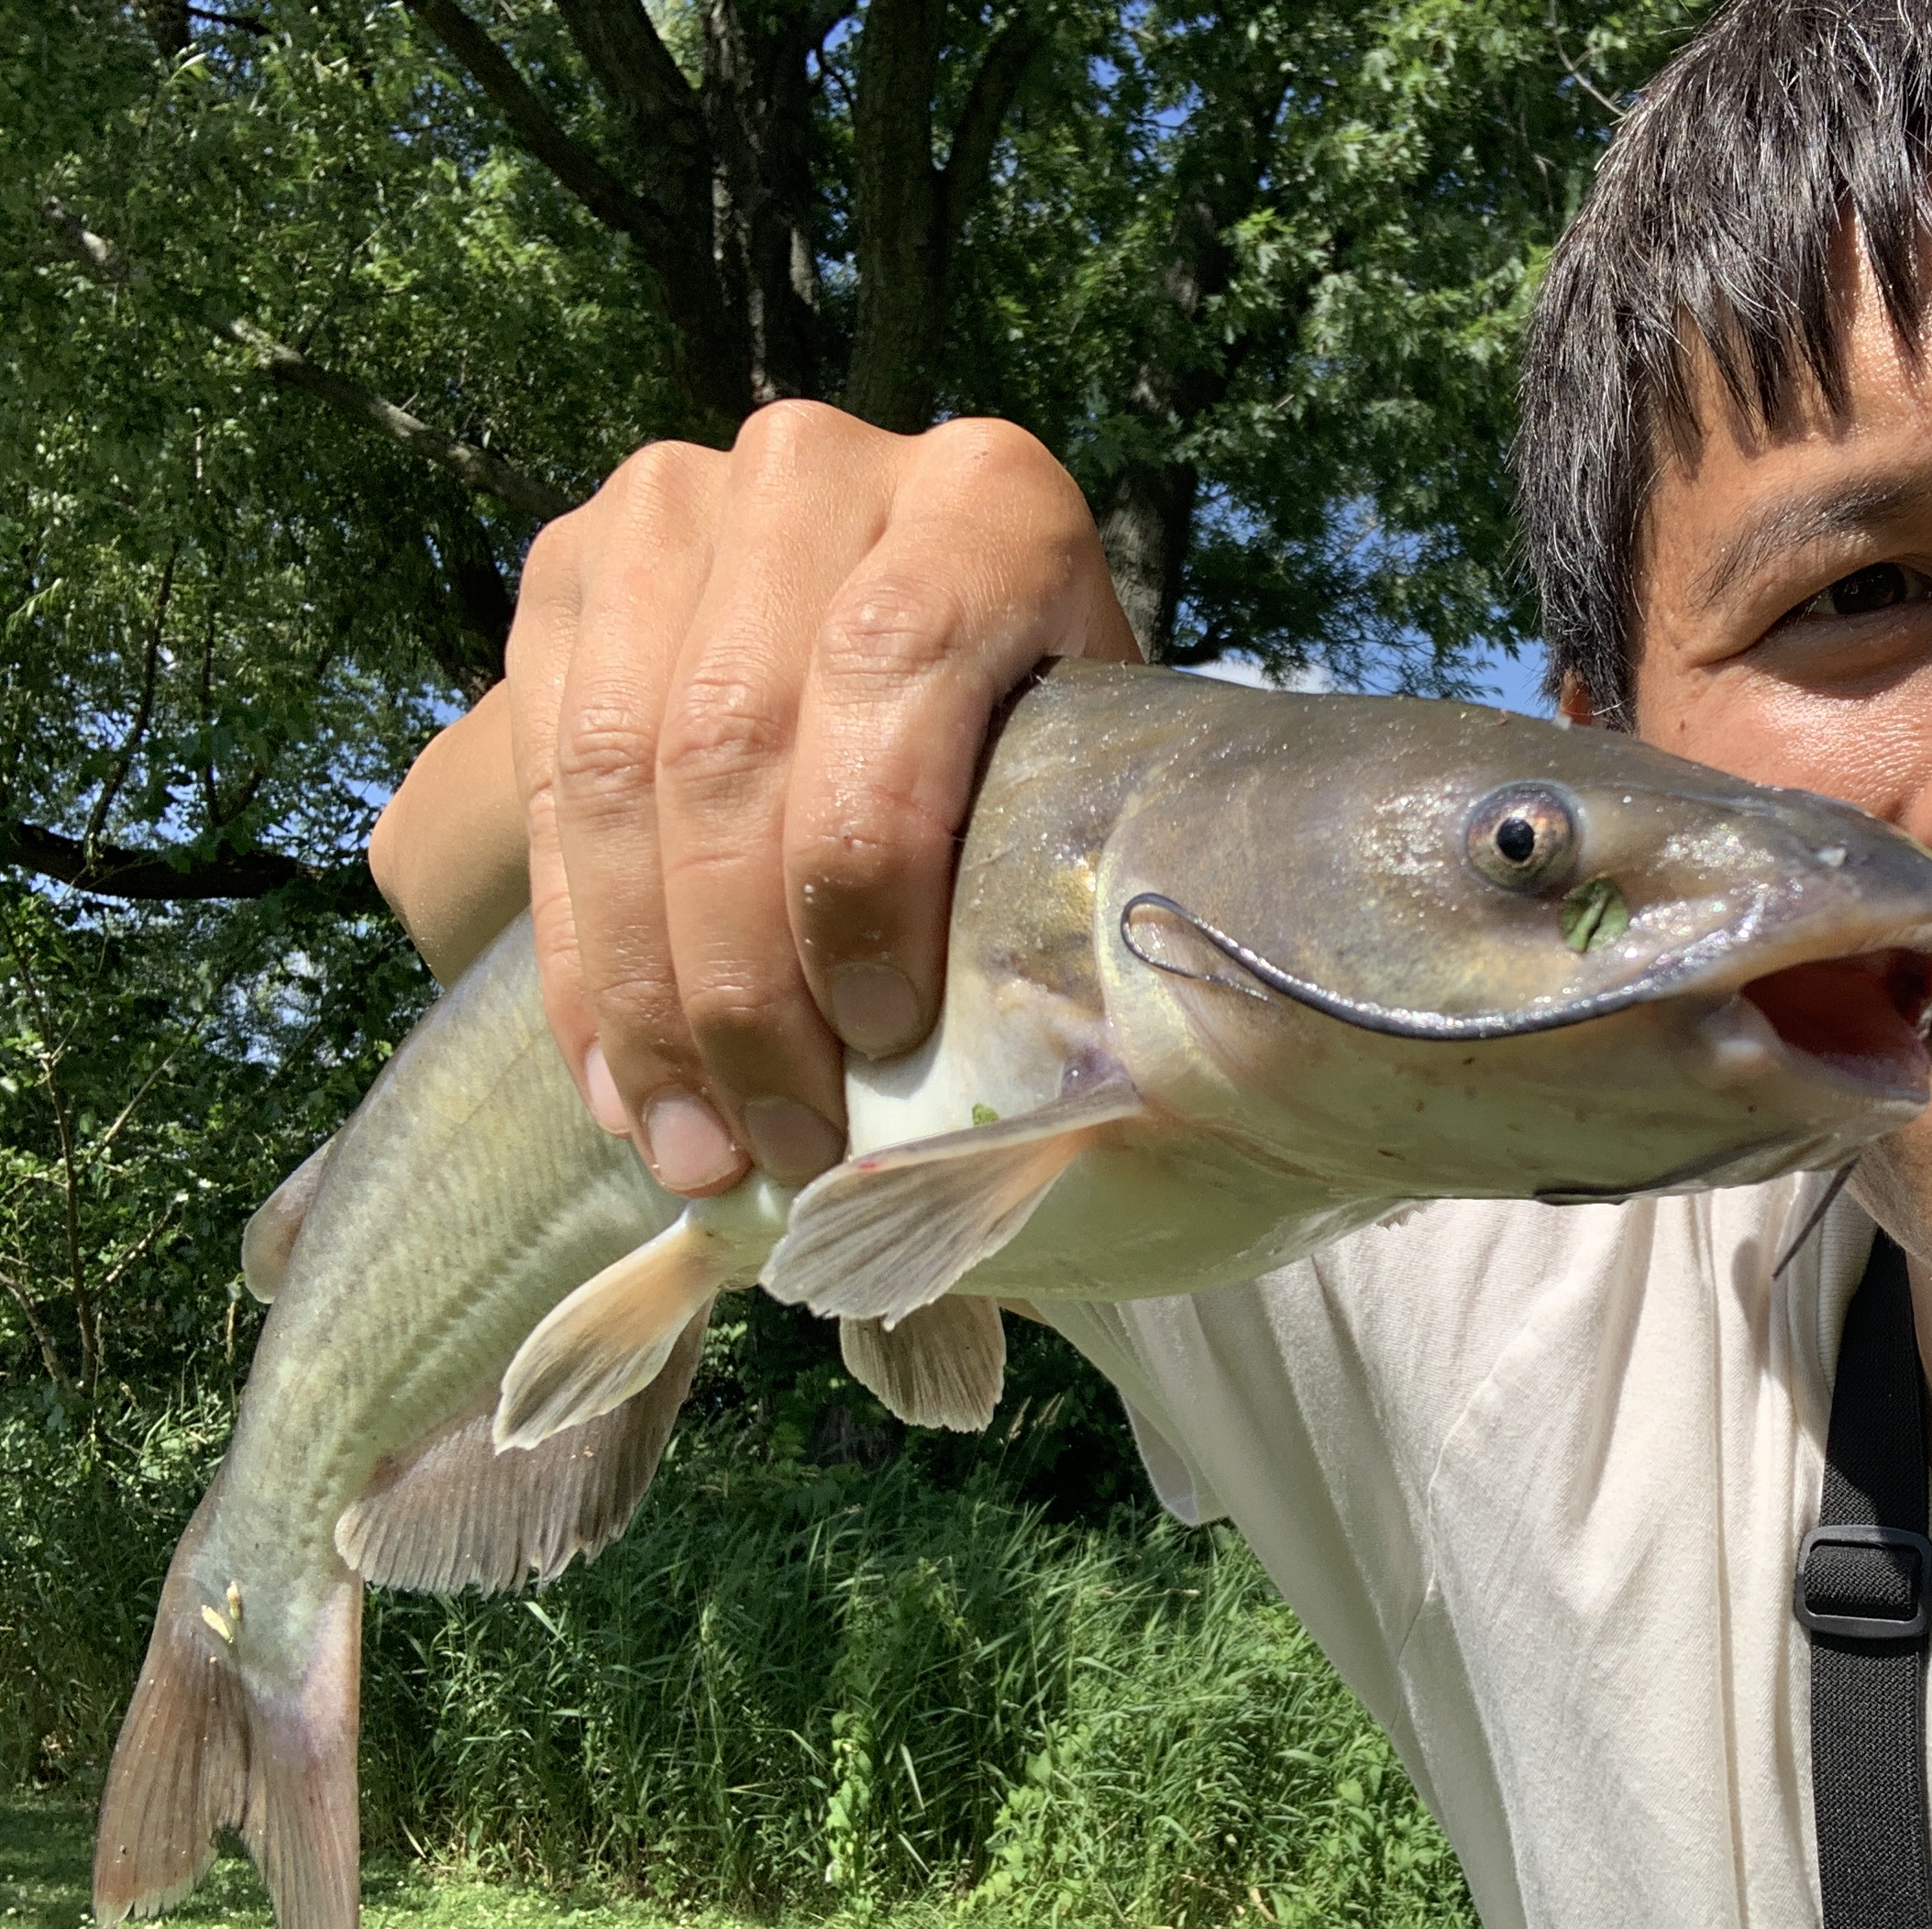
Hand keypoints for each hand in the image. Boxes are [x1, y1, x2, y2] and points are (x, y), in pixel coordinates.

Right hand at [503, 405, 1139, 1192]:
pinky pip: (545, 788)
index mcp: (987, 499)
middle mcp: (819, 467)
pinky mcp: (567, 572)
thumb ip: (1031, 876)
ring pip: (616, 774)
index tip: (877, 1037)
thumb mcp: (1072, 782)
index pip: (889, 665)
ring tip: (691, 1144)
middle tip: (775, 1141)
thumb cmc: (1036, 749)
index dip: (863, 869)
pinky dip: (580, 961)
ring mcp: (674, 506)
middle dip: (743, 979)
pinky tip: (619, 1082)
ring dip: (646, 995)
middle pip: (730, 738)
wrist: (914, 635)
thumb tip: (968, 1109)